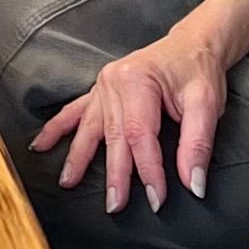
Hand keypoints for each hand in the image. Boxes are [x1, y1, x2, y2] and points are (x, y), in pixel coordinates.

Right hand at [35, 31, 228, 212]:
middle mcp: (114, 82)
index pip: (140, 136)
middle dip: (114, 174)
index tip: (155, 198)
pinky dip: (58, 128)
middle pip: (113, 136)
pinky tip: (41, 144)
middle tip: (115, 205)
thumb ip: (198, 145)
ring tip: (68, 182)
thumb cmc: (198, 71)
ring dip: (77, 157)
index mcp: (138, 81)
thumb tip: (193, 183)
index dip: (148, 170)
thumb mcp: (206, 104)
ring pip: (89, 128)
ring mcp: (103, 85)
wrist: (191, 43)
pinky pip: (75, 111)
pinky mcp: (99, 90)